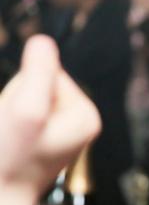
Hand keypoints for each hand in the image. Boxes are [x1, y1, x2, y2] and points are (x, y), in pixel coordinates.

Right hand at [0, 35, 100, 204]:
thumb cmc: (8, 163)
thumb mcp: (25, 110)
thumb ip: (37, 73)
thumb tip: (44, 41)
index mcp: (85, 114)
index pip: (49, 70)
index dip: (24, 86)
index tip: (21, 116)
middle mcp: (78, 122)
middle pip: (36, 83)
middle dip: (14, 99)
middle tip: (11, 132)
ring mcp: (59, 132)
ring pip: (22, 97)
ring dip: (7, 111)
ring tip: (8, 139)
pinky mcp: (40, 139)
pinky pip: (16, 113)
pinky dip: (6, 120)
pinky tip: (8, 143)